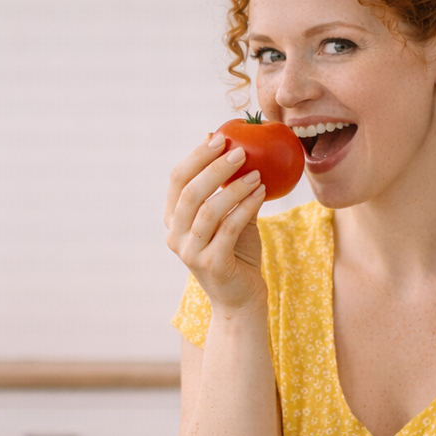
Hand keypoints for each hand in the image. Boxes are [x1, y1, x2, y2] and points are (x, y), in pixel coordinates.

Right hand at [164, 135, 266, 312]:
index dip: (196, 156)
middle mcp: (175, 236)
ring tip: (257, 174)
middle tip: (241, 151)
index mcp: (174, 220)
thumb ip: (230, 189)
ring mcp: (190, 252)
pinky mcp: (211, 264)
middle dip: (215, 167)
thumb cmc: (237, 253)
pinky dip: (246, 207)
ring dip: (235, 188)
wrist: (241, 298)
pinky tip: (261, 193)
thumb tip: (233, 147)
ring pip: (208, 210)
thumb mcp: (232, 217)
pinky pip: (229, 228)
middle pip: (190, 192)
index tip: (220, 138)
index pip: (177, 180)